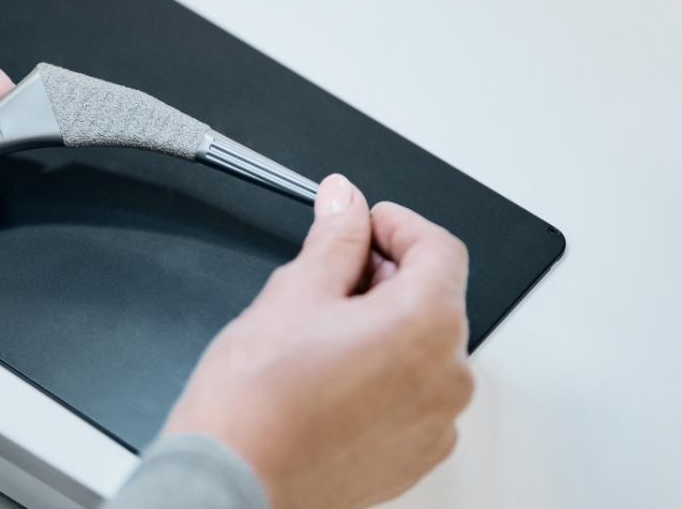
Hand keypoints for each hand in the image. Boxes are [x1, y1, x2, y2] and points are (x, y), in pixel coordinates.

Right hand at [162, 175, 472, 508]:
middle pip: (435, 298)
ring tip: (321, 330)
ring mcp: (435, 424)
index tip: (363, 222)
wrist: (233, 480)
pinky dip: (384, 373)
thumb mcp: (295, 291)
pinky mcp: (415, 455)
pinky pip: (414, 394)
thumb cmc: (256, 401)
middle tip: (329, 274)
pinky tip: (330, 372)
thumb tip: (345, 201)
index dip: (398, 224)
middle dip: (386, 274)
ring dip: (384, 324)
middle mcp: (448, 378)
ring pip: (423, 347)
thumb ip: (335, 237)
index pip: (440, 248)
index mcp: (428, 326)